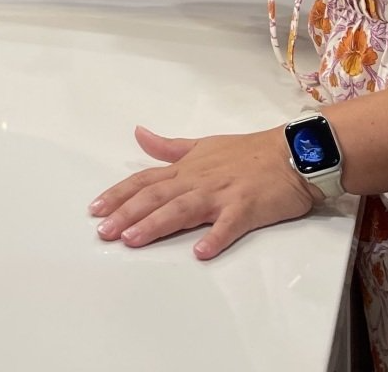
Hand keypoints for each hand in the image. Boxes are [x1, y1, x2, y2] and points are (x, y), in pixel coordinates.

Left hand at [89, 124, 318, 260]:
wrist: (292, 153)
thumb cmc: (248, 152)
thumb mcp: (203, 145)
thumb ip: (169, 147)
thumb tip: (139, 134)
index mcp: (188, 168)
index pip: (146, 180)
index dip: (119, 194)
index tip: (94, 209)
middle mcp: (199, 179)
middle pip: (157, 196)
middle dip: (128, 213)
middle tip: (104, 231)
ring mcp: (222, 193)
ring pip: (184, 209)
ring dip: (157, 224)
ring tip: (133, 240)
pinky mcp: (247, 207)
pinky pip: (230, 224)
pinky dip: (216, 236)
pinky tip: (201, 253)